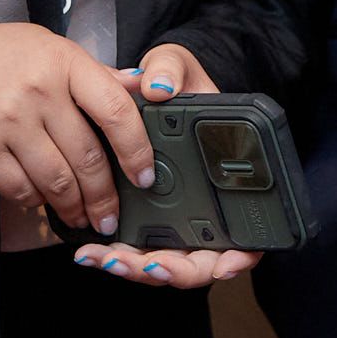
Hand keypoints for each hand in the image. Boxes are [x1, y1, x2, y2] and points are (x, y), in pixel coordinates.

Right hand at [0, 20, 155, 237]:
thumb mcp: (46, 47)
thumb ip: (92, 72)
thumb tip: (139, 87)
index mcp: (63, 61)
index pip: (116, 110)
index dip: (137, 149)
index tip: (145, 175)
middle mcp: (39, 91)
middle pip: (88, 156)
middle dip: (105, 195)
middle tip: (111, 216)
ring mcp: (8, 122)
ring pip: (57, 181)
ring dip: (74, 207)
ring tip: (81, 218)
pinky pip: (20, 189)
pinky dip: (35, 201)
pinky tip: (41, 201)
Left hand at [70, 41, 264, 291]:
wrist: (152, 89)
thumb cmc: (177, 82)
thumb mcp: (178, 66)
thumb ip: (171, 70)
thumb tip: (159, 88)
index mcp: (227, 177)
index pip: (248, 233)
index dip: (240, 256)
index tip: (224, 263)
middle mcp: (205, 208)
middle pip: (200, 263)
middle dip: (173, 271)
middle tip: (146, 265)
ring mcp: (174, 220)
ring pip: (164, 266)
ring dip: (137, 270)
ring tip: (106, 259)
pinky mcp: (143, 223)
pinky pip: (136, 253)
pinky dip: (115, 259)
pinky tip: (88, 253)